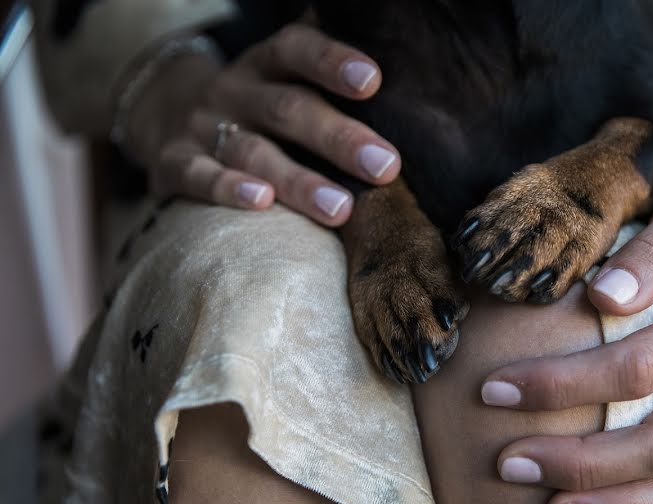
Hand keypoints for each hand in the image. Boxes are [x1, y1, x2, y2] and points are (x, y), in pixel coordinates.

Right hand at [125, 23, 400, 225]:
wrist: (163, 111)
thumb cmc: (256, 101)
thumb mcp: (282, 75)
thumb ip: (324, 71)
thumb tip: (393, 54)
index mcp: (266, 64)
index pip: (297, 50)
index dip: (332, 62)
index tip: (373, 81)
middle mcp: (235, 91)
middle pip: (287, 109)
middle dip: (339, 138)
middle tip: (386, 166)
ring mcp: (203, 127)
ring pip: (253, 152)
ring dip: (299, 181)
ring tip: (340, 208)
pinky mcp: (173, 163)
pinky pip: (198, 176)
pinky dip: (227, 189)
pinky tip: (261, 202)